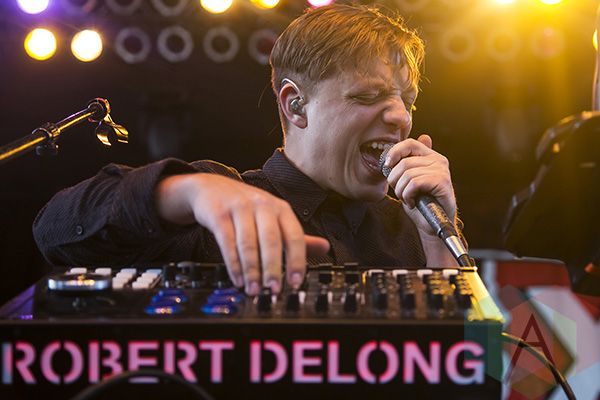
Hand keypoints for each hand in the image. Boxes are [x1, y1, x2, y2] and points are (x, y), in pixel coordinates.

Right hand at [156, 173, 329, 294]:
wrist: (210, 188)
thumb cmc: (245, 207)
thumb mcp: (274, 218)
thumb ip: (297, 237)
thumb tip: (325, 248)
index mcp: (280, 208)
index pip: (294, 235)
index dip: (297, 260)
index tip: (296, 281)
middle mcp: (262, 205)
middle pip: (271, 240)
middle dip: (273, 268)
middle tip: (274, 289)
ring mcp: (240, 208)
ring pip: (248, 242)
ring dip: (252, 270)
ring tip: (254, 289)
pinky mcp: (219, 214)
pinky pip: (227, 241)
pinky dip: (233, 263)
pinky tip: (237, 278)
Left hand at [382, 134, 456, 236]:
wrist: (431, 224)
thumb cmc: (419, 202)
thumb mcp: (410, 179)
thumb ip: (410, 162)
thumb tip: (422, 137)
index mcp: (430, 156)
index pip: (409, 143)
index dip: (394, 152)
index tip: (386, 165)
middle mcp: (439, 160)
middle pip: (404, 162)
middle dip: (395, 180)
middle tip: (400, 192)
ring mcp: (442, 170)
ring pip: (407, 175)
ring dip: (401, 191)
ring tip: (407, 199)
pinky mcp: (443, 182)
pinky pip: (414, 183)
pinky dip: (408, 196)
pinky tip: (412, 203)